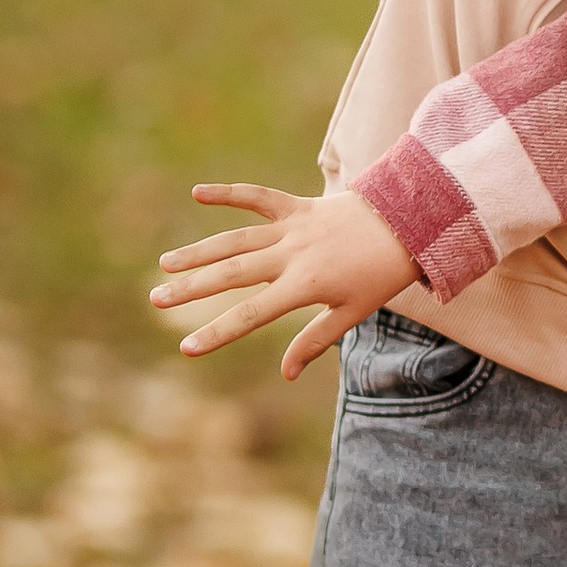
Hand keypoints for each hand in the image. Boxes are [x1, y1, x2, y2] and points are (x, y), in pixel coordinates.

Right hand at [150, 183, 417, 378]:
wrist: (410, 224)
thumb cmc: (381, 276)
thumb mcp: (352, 312)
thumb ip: (315, 341)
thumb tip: (286, 374)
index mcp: (305, 285)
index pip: (253, 315)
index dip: (218, 332)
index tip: (187, 348)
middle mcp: (293, 255)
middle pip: (232, 273)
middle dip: (192, 288)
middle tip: (157, 299)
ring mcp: (293, 227)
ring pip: (236, 239)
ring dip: (199, 251)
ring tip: (166, 263)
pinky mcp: (298, 206)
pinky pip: (258, 197)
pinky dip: (229, 193)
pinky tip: (197, 193)